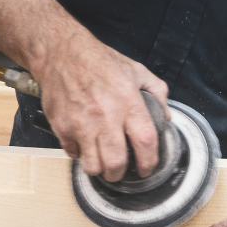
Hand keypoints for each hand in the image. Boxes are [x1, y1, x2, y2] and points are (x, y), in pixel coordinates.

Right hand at [32, 40, 168, 181]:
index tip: (146, 168)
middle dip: (119, 174)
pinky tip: (83, 143)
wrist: (61, 53)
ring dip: (98, 168)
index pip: (145, 142)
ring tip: (100, 161)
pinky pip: (72, 154)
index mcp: (128, 101)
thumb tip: (165, 117)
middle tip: (119, 171)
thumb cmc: (98, 61)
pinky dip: (79, 154)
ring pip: (92, 165)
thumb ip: (157, 92)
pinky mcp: (62, 126)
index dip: (149, 162)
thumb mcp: (136, 69)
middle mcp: (105, 115)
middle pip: (116, 162)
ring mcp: (81, 123)